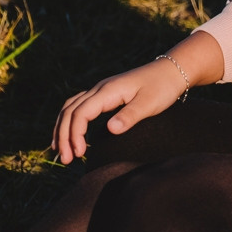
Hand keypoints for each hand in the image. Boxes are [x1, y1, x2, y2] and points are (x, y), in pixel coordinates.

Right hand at [52, 57, 188, 164]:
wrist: (172, 71)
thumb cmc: (162, 87)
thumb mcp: (149, 103)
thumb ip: (130, 116)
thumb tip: (110, 130)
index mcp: (107, 91)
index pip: (80, 113)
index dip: (75, 134)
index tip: (79, 153)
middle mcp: (99, 89)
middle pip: (70, 111)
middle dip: (63, 135)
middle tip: (66, 160)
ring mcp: (100, 91)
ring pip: (70, 108)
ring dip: (62, 129)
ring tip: (60, 152)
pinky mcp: (105, 96)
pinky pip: (79, 107)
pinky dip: (70, 122)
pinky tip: (70, 136)